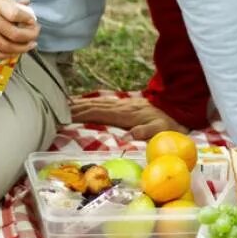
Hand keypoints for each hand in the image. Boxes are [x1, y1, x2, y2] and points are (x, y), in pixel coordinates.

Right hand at [0, 0, 38, 57]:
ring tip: (28, 46)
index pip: (15, 14)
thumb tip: (26, 4)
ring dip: (20, 48)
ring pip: (3, 46)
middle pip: (12, 33)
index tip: (33, 20)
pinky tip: (10, 52)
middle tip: (35, 34)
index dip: (29, 20)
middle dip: (29, 37)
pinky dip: (2, 54)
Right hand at [69, 95, 189, 140]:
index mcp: (126, 114)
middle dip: (75, 108)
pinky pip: (103, 103)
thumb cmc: (171, 124)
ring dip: (80, 104)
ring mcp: (123, 104)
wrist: (181, 108)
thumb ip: (148, 131)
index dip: (81, 114)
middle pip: (93, 105)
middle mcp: (121, 107)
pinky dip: (90, 103)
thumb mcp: (163, 130)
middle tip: (55, 109)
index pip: (98, 112)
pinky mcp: (126, 105)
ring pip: (96, 102)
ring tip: (63, 105)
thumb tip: (131, 135)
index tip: (65, 116)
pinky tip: (84, 104)